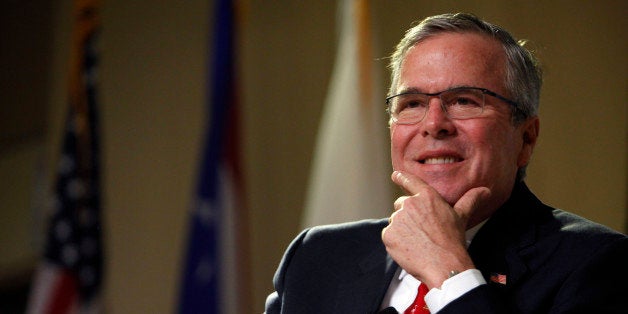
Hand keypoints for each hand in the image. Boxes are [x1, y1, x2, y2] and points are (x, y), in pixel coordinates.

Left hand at [381, 171, 490, 288]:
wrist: (444, 265)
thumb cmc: (453, 241)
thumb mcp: (462, 217)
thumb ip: (470, 200)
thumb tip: (485, 190)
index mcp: (427, 197)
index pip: (411, 181)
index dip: (402, 177)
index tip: (395, 175)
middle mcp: (410, 204)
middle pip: (401, 205)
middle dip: (408, 215)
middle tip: (421, 230)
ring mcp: (397, 219)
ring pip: (395, 221)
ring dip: (402, 229)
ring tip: (418, 241)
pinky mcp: (389, 234)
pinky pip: (389, 235)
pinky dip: (395, 241)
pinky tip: (409, 248)